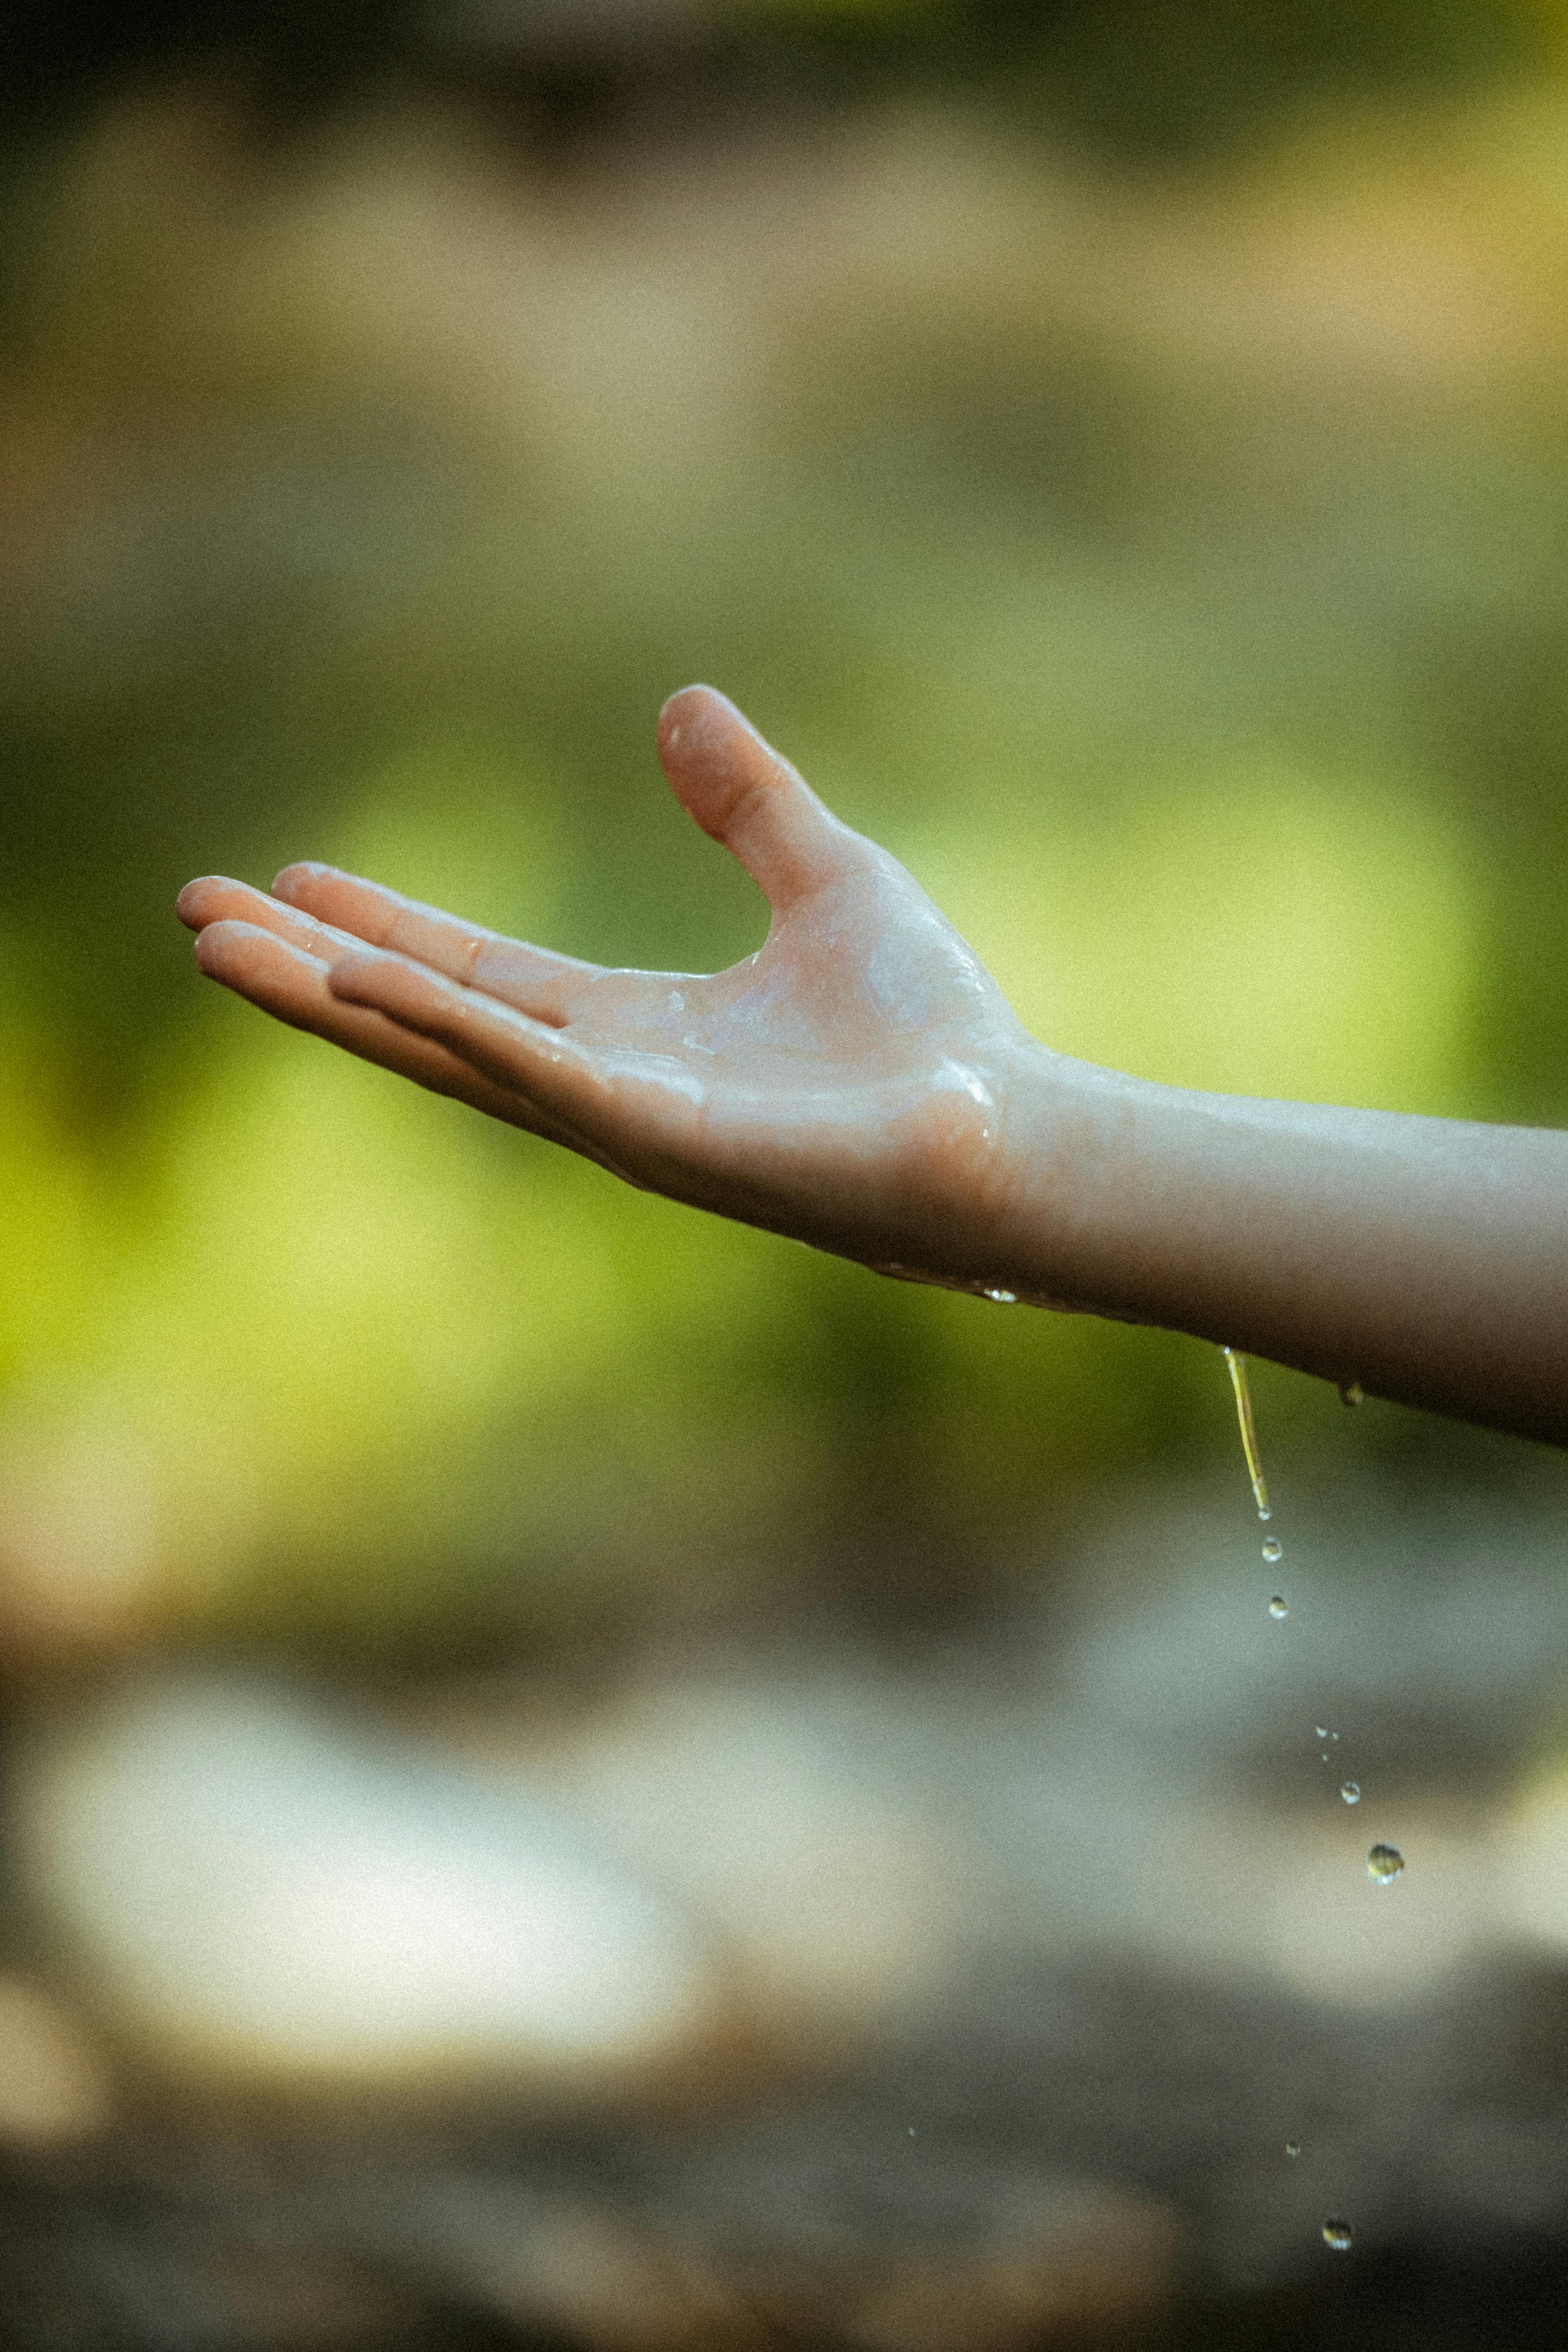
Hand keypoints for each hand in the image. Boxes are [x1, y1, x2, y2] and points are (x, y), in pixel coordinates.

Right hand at [177, 688, 1047, 1287]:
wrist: (1004, 1127)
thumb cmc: (928, 1029)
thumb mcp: (825, 878)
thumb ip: (748, 803)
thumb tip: (681, 703)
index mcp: (637, 1030)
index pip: (480, 974)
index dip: (385, 929)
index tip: (296, 883)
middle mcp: (607, 1082)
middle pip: (428, 1019)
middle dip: (311, 970)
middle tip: (199, 916)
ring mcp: (622, 1119)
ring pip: (446, 1051)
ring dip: (330, 999)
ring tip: (221, 945)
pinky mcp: (658, 1138)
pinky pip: (532, 1073)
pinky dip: (447, 1025)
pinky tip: (361, 983)